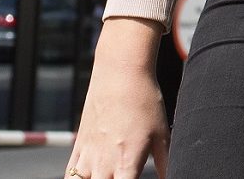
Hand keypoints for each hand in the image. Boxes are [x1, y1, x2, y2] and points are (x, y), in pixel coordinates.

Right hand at [64, 19, 170, 178]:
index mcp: (127, 164)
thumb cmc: (144, 102)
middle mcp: (103, 164)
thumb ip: (166, 162)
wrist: (120, 75)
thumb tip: (173, 175)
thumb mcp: (162, 133)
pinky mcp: (78, 146)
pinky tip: (88, 176)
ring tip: (106, 176)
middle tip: (122, 176)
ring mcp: (88, 156)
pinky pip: (70, 173)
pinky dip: (76, 178)